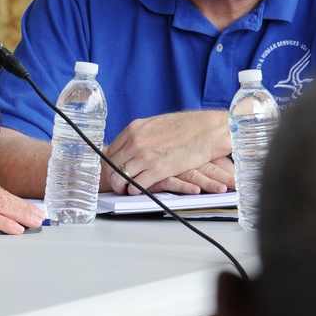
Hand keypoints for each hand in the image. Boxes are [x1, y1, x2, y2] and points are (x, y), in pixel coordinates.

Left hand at [104, 110, 230, 194]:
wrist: (207, 130)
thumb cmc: (185, 127)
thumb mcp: (155, 124)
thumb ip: (140, 135)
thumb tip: (130, 146)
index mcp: (134, 129)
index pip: (110, 150)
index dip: (108, 164)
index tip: (110, 171)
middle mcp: (136, 142)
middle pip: (112, 165)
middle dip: (112, 178)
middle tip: (115, 185)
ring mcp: (146, 156)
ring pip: (121, 177)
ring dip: (121, 186)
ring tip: (125, 190)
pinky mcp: (159, 169)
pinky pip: (137, 185)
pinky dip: (134, 190)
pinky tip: (137, 190)